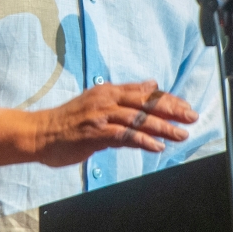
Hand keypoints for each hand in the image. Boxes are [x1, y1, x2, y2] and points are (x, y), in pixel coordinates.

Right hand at [32, 80, 197, 167]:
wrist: (40, 133)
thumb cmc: (69, 121)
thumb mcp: (98, 101)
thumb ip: (126, 94)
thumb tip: (151, 84)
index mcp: (109, 91)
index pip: (145, 93)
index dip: (167, 99)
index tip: (186, 106)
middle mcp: (107, 99)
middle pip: (145, 103)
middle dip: (172, 110)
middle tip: (192, 116)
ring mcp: (101, 116)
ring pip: (138, 119)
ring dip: (163, 127)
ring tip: (181, 134)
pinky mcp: (96, 133)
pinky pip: (124, 136)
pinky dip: (142, 141)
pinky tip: (157, 146)